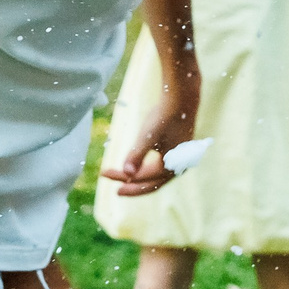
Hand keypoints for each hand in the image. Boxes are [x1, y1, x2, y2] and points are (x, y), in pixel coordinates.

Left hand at [101, 75, 200, 196]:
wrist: (181, 99)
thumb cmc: (164, 117)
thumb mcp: (147, 136)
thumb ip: (137, 155)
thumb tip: (127, 174)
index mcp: (171, 167)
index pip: (144, 180)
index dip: (124, 181)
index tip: (107, 178)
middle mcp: (177, 167)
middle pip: (151, 182)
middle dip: (132, 184)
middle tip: (115, 188)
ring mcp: (178, 159)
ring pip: (155, 175)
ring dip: (139, 176)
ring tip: (124, 179)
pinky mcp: (176, 151)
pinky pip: (159, 166)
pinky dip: (146, 168)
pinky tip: (137, 164)